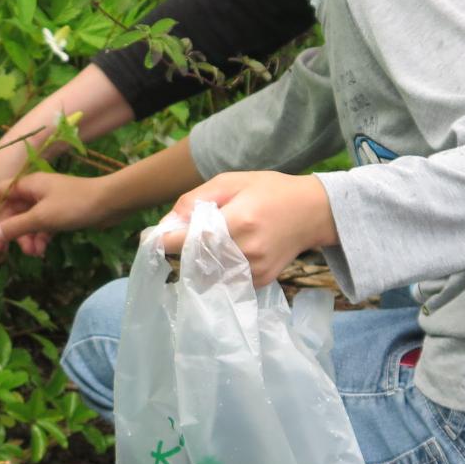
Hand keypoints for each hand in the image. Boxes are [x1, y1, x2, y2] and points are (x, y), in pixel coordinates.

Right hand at [0, 171, 105, 253]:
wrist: (110, 203)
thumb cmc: (74, 204)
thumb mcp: (42, 218)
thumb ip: (15, 227)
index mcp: (28, 184)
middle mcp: (36, 191)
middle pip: (12, 211)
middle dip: (8, 231)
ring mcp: (48, 202)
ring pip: (27, 221)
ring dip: (26, 238)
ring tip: (32, 253)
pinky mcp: (60, 214)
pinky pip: (41, 226)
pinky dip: (39, 238)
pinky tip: (41, 251)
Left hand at [161, 172, 333, 287]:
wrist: (313, 212)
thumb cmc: (271, 190)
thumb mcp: (232, 181)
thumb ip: (197, 199)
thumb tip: (168, 222)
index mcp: (239, 221)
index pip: (189, 240)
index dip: (165, 240)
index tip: (151, 239)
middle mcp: (246, 250)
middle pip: (194, 260)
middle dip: (183, 248)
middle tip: (183, 234)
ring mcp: (254, 270)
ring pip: (208, 274)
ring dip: (199, 260)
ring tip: (210, 240)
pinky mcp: (260, 282)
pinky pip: (226, 279)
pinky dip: (218, 268)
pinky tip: (229, 250)